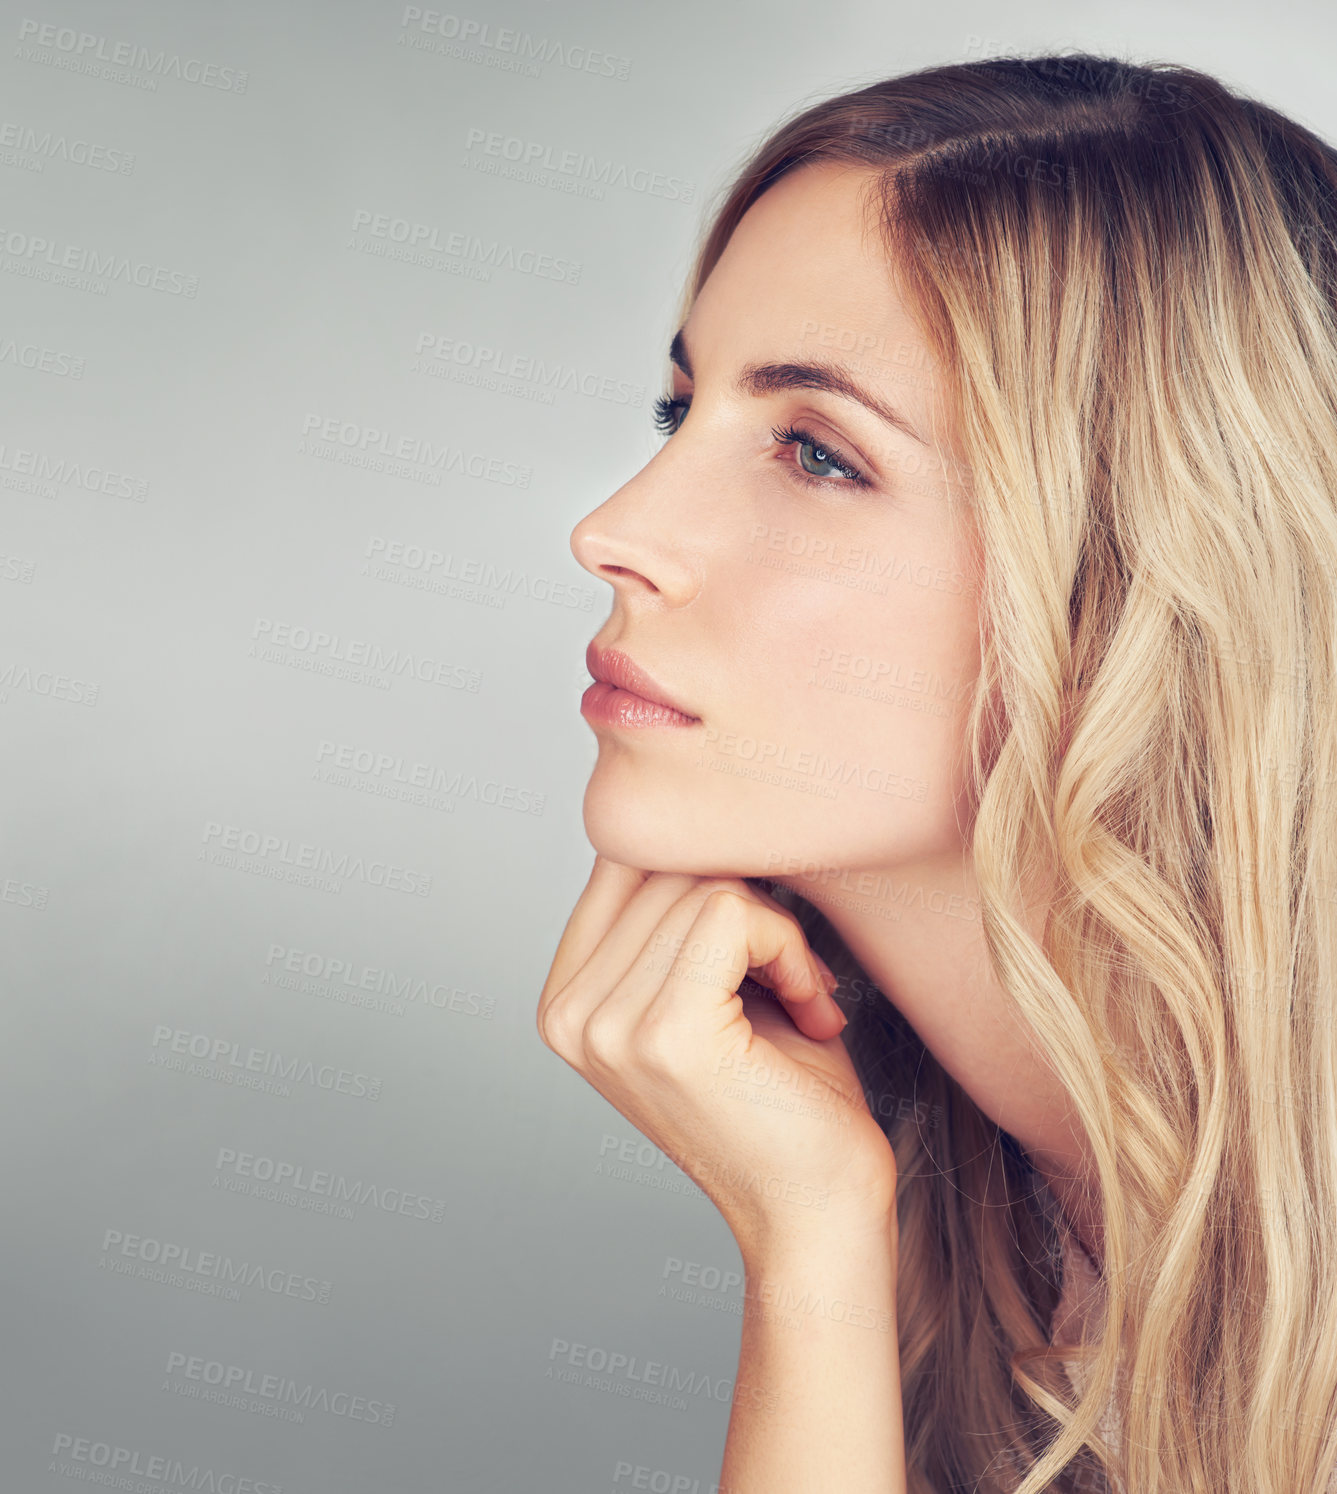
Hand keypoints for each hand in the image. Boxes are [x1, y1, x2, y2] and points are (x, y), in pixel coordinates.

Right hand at [537, 855, 898, 1253]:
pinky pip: (731, 913)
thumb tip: (703, 812)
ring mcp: (607, 1026)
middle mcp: (567, 1013)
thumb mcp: (712, 986)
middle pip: (663, 865)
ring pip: (703, 885)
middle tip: (793, 978)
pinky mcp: (665, 1033)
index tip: (759, 942)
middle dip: (749, 903)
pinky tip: (809, 1007)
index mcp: (565, 999)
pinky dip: (789, 948)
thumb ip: (682, 911)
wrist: (820, 1215)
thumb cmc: (783, 1098)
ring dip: (778, 933)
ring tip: (802, 1000)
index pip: (626, 859)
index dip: (710, 877)